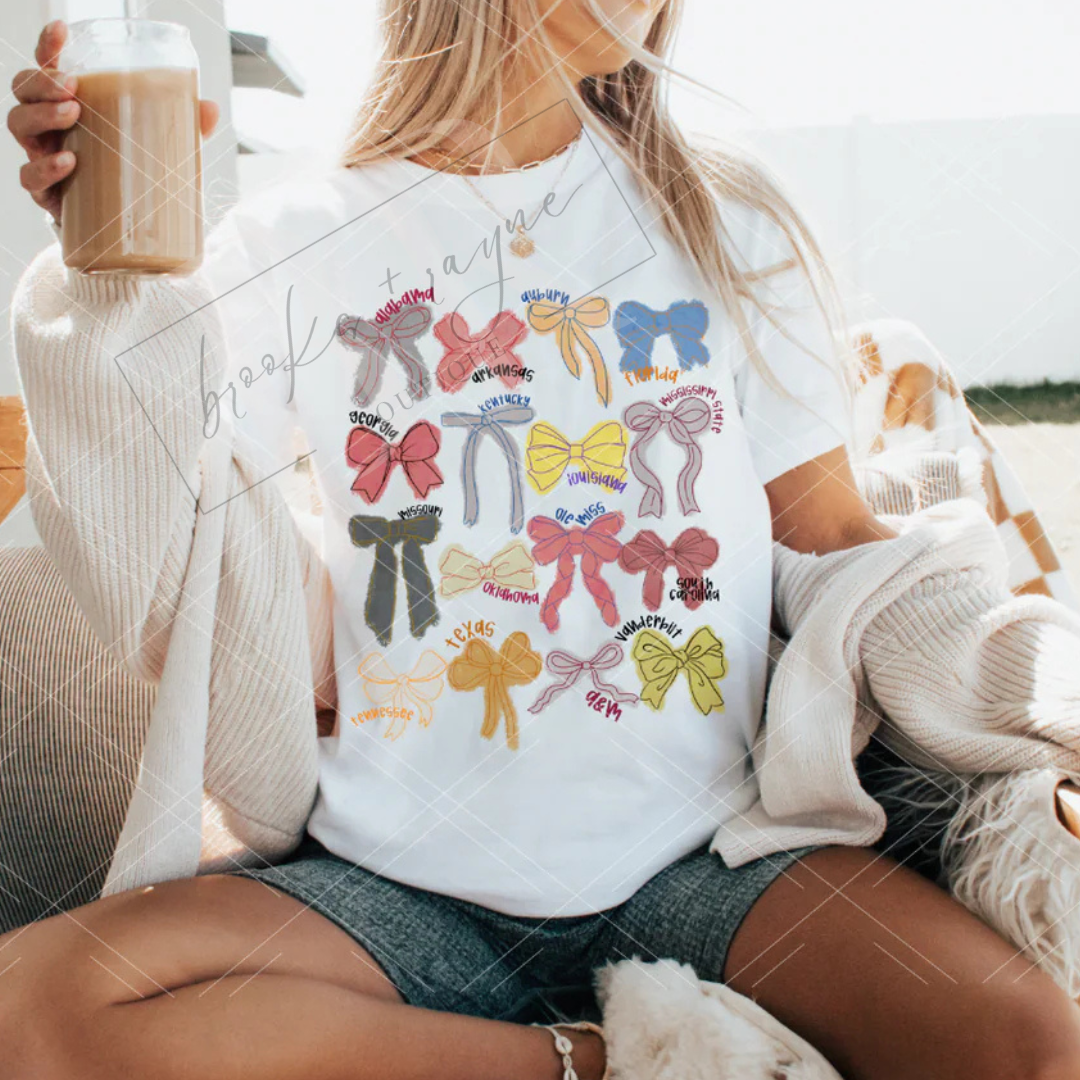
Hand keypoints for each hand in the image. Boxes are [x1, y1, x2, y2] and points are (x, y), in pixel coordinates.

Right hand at [8, 20, 220, 224]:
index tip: (61, 31)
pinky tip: (67, 162)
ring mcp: (42, 155)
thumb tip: (210, 107)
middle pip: (24, 89)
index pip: (48, 65)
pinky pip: (30, 177)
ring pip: (19, 124)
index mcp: (70, 103)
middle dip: (43, 82)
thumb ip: (182, 125)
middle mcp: (49, 125)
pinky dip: (45, 168)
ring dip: (41, 115)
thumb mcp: (157, 143)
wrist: (119, 226)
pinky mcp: (46, 192)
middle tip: (72, 86)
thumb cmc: (131, 170)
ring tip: (72, 113)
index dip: (48, 45)